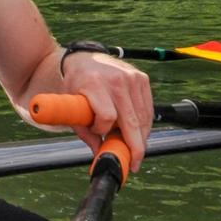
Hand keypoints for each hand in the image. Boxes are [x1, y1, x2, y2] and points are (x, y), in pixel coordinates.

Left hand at [61, 52, 152, 171]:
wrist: (85, 58)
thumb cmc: (77, 83)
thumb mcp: (72, 104)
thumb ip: (85, 131)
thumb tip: (99, 155)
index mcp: (95, 84)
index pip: (107, 116)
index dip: (103, 129)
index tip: (99, 132)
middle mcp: (116, 80)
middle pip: (131, 121)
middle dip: (135, 147)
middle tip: (134, 163)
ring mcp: (132, 78)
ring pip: (143, 118)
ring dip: (140, 137)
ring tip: (134, 148)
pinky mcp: (142, 78)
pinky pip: (148, 109)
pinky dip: (144, 124)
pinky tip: (138, 132)